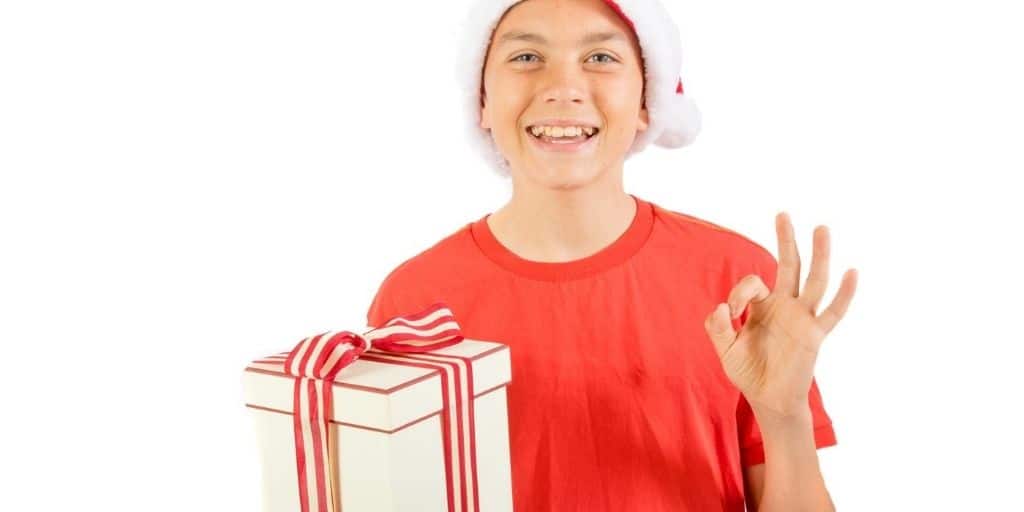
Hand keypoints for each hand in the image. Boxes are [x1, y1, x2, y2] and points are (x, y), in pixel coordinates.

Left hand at [703, 212, 856, 418]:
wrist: (768, 399)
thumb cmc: (749, 372)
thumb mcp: (725, 349)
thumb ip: (717, 328)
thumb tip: (722, 307)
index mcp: (763, 306)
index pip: (753, 283)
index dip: (739, 292)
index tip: (730, 312)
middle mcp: (785, 306)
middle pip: (789, 265)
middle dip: (786, 240)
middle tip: (783, 214)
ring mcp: (802, 318)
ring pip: (814, 280)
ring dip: (818, 254)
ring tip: (821, 228)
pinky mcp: (814, 335)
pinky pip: (833, 312)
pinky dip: (844, 294)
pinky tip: (852, 272)